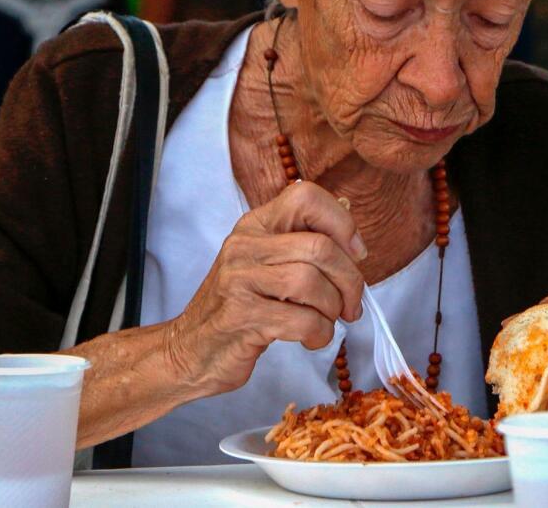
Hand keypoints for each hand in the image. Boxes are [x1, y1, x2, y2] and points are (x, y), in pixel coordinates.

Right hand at [162, 182, 366, 396]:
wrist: (191, 350)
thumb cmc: (240, 308)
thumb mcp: (267, 266)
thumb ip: (303, 248)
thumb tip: (353, 241)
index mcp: (256, 226)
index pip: (306, 197)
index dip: (342, 222)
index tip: (355, 254)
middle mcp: (245, 245)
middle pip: (320, 247)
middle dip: (350, 281)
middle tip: (351, 304)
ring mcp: (239, 279)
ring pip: (312, 283)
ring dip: (332, 310)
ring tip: (326, 322)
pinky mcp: (242, 316)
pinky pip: (302, 320)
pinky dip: (319, 334)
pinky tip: (311, 338)